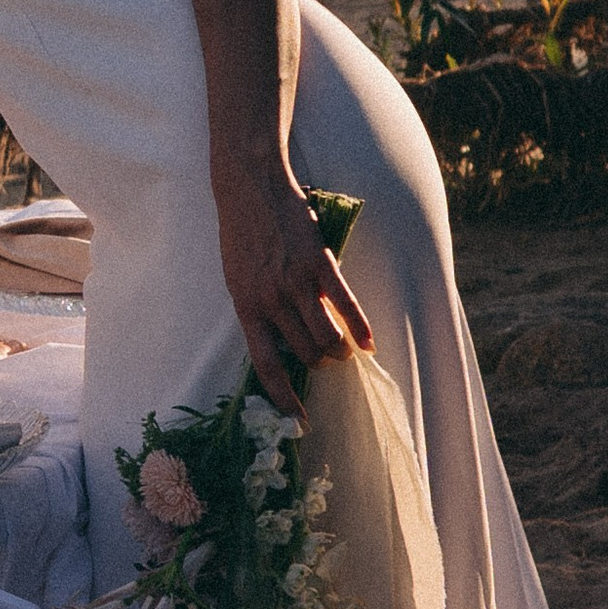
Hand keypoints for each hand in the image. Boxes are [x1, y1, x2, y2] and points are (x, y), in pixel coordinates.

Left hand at [216, 163, 371, 414]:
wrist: (250, 188)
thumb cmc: (242, 235)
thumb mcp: (238, 278)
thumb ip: (258, 309)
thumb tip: (279, 341)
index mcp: (245, 308)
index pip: (266, 366)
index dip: (284, 398)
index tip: (299, 420)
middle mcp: (270, 301)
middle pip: (306, 354)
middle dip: (320, 364)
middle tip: (327, 359)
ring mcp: (295, 283)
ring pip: (327, 337)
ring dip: (340, 350)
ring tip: (346, 350)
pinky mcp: (319, 265)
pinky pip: (347, 306)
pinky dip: (361, 327)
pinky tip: (369, 342)